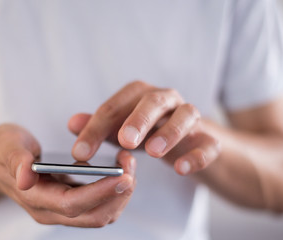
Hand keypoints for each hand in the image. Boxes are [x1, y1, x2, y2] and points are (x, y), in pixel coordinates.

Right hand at [0, 124, 135, 226]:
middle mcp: (49, 211)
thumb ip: (16, 159)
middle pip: (93, 216)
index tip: (124, 176)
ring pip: (100, 216)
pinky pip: (98, 208)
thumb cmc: (2, 150)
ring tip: (128, 164)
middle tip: (131, 165)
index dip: (100, 193)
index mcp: (35, 197)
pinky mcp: (69, 205)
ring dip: (120, 195)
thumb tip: (25, 178)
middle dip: (118, 194)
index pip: (73, 204)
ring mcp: (60, 211)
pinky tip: (119, 170)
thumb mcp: (6, 144)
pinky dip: (114, 192)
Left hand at [69, 81, 220, 174]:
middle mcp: (167, 100)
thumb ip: (97, 127)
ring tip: (153, 152)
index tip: (80, 153)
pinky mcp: (209, 139)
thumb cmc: (148, 132)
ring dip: (170, 131)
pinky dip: (197, 155)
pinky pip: (209, 143)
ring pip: (187, 114)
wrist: (190, 143)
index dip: (95, 129)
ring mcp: (191, 119)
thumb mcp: (119, 130)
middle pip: (155, 100)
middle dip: (139, 119)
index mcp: (140, 95)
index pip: (114, 107)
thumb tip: (72, 123)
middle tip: (124, 141)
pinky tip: (181, 169)